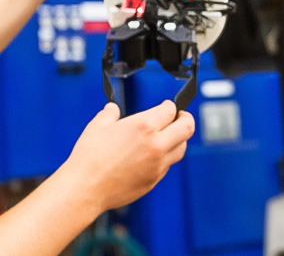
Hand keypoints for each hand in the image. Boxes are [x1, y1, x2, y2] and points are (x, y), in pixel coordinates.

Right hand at [58, 101, 194, 212]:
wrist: (84, 190)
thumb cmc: (88, 158)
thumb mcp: (97, 127)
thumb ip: (109, 114)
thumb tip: (112, 108)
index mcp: (144, 126)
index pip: (170, 110)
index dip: (169, 106)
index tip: (166, 106)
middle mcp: (156, 144)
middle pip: (187, 127)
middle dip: (185, 119)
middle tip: (179, 117)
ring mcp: (158, 164)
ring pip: (181, 148)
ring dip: (178, 140)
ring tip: (168, 137)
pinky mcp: (154, 179)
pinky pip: (168, 165)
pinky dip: (165, 158)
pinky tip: (152, 156)